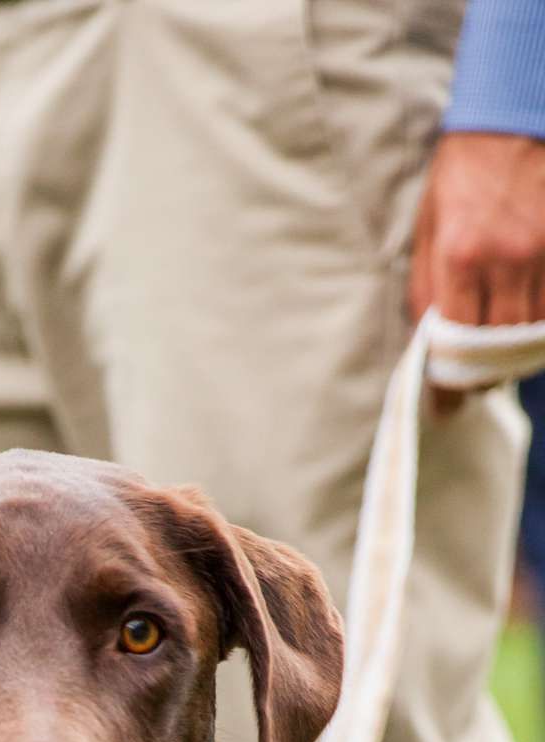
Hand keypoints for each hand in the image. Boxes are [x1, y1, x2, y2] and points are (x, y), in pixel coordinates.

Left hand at [410, 132, 544, 409]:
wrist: (514, 117)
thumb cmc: (462, 173)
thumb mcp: (428, 228)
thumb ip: (427, 288)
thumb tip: (427, 345)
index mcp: (461, 255)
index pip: (455, 343)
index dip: (449, 385)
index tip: (443, 406)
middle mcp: (507, 259)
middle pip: (499, 349)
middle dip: (483, 377)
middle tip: (471, 386)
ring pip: (533, 333)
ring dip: (514, 356)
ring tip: (497, 358)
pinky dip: (540, 328)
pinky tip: (525, 330)